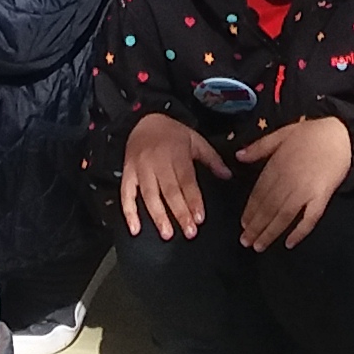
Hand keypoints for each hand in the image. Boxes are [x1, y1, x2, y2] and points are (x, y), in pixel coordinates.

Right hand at [120, 112, 229, 239]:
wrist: (143, 120)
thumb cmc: (172, 133)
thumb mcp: (195, 140)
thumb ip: (212, 159)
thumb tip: (227, 176)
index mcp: (176, 153)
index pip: (186, 180)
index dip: (193, 200)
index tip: (199, 218)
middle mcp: (157, 162)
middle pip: (169, 191)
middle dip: (179, 213)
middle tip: (189, 232)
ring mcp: (140, 169)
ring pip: (149, 195)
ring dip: (158, 216)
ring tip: (167, 234)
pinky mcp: (127, 173)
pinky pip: (126, 195)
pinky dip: (129, 213)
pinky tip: (136, 229)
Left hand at [235, 117, 353, 246]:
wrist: (341, 134)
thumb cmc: (311, 133)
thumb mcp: (281, 133)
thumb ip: (259, 146)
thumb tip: (238, 156)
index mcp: (277, 165)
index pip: (258, 193)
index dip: (250, 210)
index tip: (242, 224)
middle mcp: (288, 180)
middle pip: (268, 208)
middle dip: (255, 226)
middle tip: (245, 242)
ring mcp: (306, 190)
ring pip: (284, 216)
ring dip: (270, 232)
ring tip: (259, 246)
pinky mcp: (322, 197)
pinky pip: (310, 218)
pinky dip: (299, 232)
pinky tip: (289, 243)